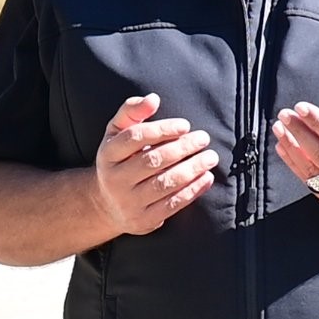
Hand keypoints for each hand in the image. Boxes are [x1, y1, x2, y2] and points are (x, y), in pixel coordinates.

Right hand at [89, 91, 215, 235]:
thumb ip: (132, 112)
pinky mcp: (143, 220)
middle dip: (182, 148)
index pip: (134, 138)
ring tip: (210, 157)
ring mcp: (128, 201)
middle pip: (152, 161)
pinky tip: (207, 177)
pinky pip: (172, 204)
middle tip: (204, 138)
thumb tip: (152, 98)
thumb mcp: (118, 134)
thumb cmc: (121, 160)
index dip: (162, 129)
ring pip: (164, 184)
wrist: (107, 204)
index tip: (185, 125)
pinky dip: (193, 190)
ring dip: (192, 169)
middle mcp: (114, 179)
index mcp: (107, 154)